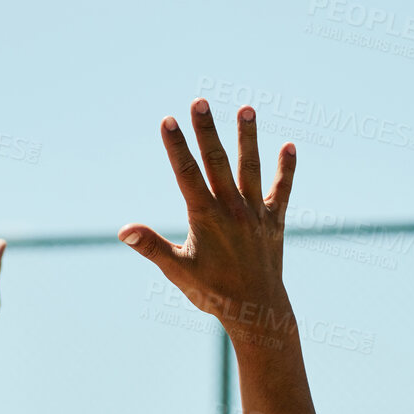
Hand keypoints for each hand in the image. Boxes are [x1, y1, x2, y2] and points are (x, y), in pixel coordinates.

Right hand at [119, 100, 295, 343]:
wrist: (256, 312)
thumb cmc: (212, 293)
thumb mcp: (178, 271)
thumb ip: (152, 247)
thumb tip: (124, 231)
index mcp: (205, 217)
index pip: (187, 174)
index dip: (176, 147)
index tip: (168, 120)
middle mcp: (232, 209)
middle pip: (218, 162)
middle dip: (207, 131)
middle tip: (200, 101)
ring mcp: (255, 214)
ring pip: (251, 169)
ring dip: (248, 138)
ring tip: (247, 108)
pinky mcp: (274, 222)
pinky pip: (282, 191)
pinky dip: (285, 170)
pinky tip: (289, 147)